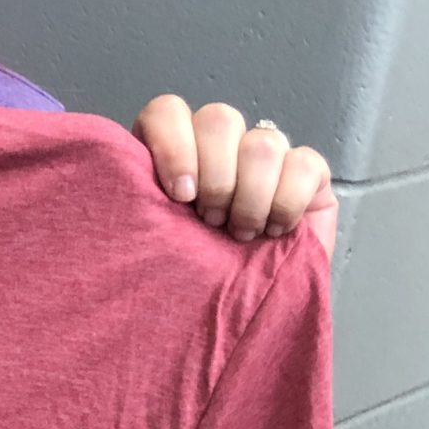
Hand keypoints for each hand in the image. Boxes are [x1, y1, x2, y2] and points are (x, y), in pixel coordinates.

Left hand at [131, 96, 337, 261]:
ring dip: (250, 196)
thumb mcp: (152, 243)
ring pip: (263, 142)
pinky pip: (305, 163)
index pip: (167, 112)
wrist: (237, 316)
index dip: (173, 145)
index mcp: (172, 152)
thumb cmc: (188, 280)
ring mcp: (265, 155)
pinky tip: (274, 230)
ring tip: (240, 233)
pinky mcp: (307, 174)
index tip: (179, 196)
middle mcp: (218, 145)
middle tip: (210, 223)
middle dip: (216, 178)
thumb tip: (121, 187)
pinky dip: (287, 201)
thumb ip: (139, 206)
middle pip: (220, 119)